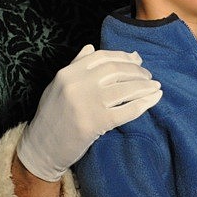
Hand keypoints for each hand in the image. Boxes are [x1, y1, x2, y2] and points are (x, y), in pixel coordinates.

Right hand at [17, 44, 161, 180]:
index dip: (124, 57)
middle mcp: (77, 84)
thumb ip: (75, 65)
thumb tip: (91, 47)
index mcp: (68, 73)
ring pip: (125, 88)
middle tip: (149, 76)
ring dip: (145, 86)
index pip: (103, 57)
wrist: (41, 149)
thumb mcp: (57, 86)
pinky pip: (127, 110)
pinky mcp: (95, 123)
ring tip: (156, 87)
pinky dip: (144, 103)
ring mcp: (86, 103)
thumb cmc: (51, 117)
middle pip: (117, 71)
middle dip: (138, 72)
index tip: (138, 61)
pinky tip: (154, 99)